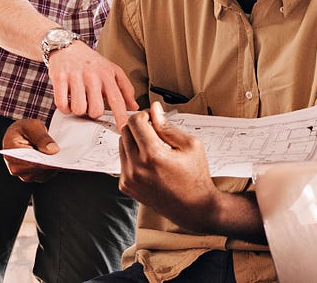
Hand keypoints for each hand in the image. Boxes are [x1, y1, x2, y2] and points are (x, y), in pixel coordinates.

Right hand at [1, 119, 59, 182]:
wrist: (24, 134)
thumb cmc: (26, 129)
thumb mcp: (33, 126)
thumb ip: (41, 137)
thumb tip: (52, 150)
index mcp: (10, 153)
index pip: (26, 160)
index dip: (40, 160)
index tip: (52, 158)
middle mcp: (15, 167)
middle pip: (35, 169)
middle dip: (48, 162)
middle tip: (61, 157)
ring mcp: (24, 174)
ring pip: (42, 173)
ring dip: (52, 166)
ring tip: (61, 157)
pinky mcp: (34, 176)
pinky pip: (46, 175)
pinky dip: (53, 168)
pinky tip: (58, 160)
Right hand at [46, 41, 137, 126]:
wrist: (67, 46)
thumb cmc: (91, 62)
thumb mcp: (112, 71)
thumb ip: (125, 89)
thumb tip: (134, 107)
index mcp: (108, 75)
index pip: (117, 100)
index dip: (121, 117)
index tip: (123, 130)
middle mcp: (92, 75)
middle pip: (96, 110)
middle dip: (92, 112)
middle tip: (89, 103)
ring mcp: (75, 76)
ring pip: (79, 109)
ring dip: (78, 110)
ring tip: (78, 100)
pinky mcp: (59, 78)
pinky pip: (62, 104)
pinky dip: (64, 107)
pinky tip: (67, 99)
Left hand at [117, 102, 214, 232]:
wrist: (193, 207)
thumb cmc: (195, 177)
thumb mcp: (190, 145)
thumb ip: (168, 126)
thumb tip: (155, 110)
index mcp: (152, 155)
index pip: (135, 121)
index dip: (145, 115)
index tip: (153, 118)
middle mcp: (136, 167)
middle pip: (125, 131)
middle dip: (139, 126)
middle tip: (153, 130)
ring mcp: (129, 178)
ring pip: (122, 144)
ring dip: (134, 140)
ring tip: (153, 148)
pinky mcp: (126, 186)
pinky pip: (123, 160)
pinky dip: (133, 156)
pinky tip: (149, 162)